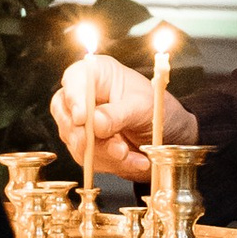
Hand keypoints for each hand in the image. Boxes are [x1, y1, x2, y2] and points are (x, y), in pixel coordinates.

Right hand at [52, 52, 196, 181]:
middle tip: (116, 147)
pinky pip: (88, 158)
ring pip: (76, 141)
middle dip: (90, 136)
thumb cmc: (156, 108)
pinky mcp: (85, 144)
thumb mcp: (142, 107)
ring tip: (130, 154)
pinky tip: (134, 160)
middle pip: (67, 115)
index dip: (74, 99)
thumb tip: (95, 123)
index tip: (82, 118)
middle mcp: (85, 96)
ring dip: (105, 153)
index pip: (74, 80)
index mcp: (98, 74)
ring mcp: (82, 122)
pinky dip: (111, 163)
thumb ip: (118, 114)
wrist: (169, 133)